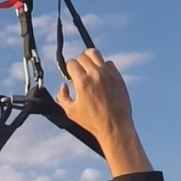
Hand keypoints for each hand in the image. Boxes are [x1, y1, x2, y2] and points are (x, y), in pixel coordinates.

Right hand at [55, 49, 152, 175]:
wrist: (115, 127)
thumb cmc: (93, 121)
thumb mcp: (71, 112)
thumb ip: (62, 97)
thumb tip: (63, 87)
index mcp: (83, 82)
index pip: (71, 63)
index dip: (68, 69)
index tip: (70, 76)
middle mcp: (96, 75)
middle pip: (82, 55)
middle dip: (78, 63)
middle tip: (79, 73)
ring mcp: (108, 74)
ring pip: (96, 53)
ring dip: (89, 58)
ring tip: (88, 68)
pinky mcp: (118, 77)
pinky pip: (109, 63)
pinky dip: (103, 66)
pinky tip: (101, 76)